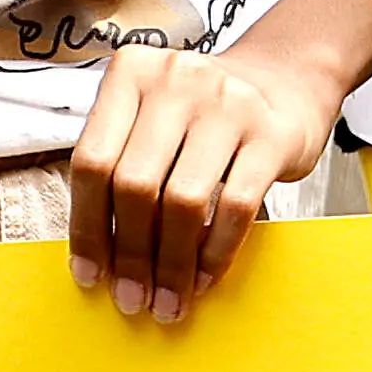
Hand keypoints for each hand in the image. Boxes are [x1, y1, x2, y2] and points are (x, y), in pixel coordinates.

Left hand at [68, 41, 336, 324]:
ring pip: (183, 201)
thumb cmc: (203, 116)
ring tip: (169, 300)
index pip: (92, 161)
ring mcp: (229, 103)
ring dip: (171, 264)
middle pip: (134, 184)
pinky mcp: (273, 133)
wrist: (286, 82)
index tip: (89, 275)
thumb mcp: (152, 118)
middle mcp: (177, 79)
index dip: (85, 227)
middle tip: (132, 298)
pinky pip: (236, 207)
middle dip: (129, 254)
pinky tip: (206, 277)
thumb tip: (97, 256)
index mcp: (132, 72)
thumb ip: (120, 166)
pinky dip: (216, 252)